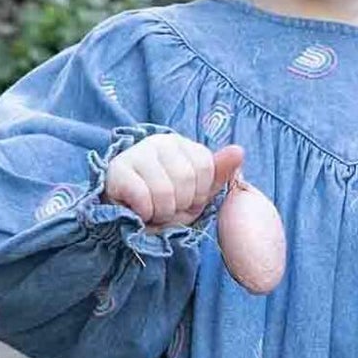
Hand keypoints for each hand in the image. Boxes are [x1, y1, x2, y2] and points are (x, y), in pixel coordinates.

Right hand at [101, 137, 243, 230]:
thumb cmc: (164, 205)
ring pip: (165, 192)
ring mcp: (137, 153)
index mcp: (180, 144)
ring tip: (154, 210)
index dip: (199, 193)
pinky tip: (139, 211)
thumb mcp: (197, 193)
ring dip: (162, 212)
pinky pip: (143, 198)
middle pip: (186, 179)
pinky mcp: (118, 170)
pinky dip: (145, 213)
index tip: (186, 199)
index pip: (206, 166)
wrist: (128, 216)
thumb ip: (218, 173)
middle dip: (180, 205)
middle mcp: (159, 141)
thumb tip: (239, 151)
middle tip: (168, 207)